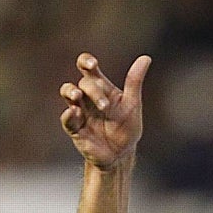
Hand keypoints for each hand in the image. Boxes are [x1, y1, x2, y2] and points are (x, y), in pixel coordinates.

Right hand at [60, 52, 150, 169]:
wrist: (121, 154)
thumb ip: (134, 82)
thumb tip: (146, 58)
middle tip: (105, 106)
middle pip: (83, 84)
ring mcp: (79, 111)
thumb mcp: (132, 104)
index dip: (86, 62)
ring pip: (67, 94)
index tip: (92, 64)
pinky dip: (68, 115)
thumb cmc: (126, 127)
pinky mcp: (74, 128)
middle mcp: (87, 97)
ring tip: (77, 96)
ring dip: (70, 92)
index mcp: (101, 88)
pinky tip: (73, 112)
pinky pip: (67, 120)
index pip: (88, 69)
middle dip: (93, 91)